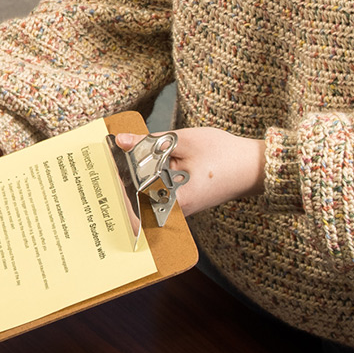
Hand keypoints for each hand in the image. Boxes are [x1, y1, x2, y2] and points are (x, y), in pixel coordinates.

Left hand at [114, 127, 263, 215]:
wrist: (255, 168)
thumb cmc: (224, 154)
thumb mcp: (183, 140)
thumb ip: (149, 141)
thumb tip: (120, 141)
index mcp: (175, 200)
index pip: (134, 199)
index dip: (114, 185)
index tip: (99, 169)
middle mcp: (175, 211)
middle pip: (137, 200)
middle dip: (119, 184)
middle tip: (99, 167)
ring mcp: (179, 209)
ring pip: (146, 197)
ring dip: (132, 181)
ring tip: (114, 164)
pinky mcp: (182, 203)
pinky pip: (157, 194)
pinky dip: (146, 181)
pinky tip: (137, 165)